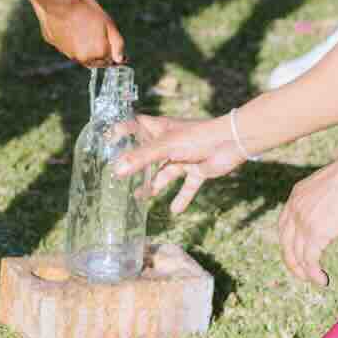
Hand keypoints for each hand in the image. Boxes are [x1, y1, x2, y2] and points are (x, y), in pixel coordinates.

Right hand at [38, 0, 124, 67]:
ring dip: (85, 47)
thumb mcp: (108, 24)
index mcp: (98, 53)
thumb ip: (117, 44)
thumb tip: (120, 59)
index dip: (111, 50)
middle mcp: (83, 58)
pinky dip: (72, 42)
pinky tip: (71, 27)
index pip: (109, 60)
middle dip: (99, 51)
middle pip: (95, 60)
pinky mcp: (58, 47)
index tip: (108, 39)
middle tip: (96, 32)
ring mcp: (69, 54)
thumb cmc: (86, 11)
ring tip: (83, 27)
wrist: (59, 3)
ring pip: (81, 54)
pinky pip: (69, 48)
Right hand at [114, 113, 244, 213]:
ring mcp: (183, 157)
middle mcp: (170, 142)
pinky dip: (182, 198)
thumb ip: (141, 158)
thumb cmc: (197, 136)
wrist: (231, 142)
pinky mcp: (197, 170)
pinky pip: (187, 187)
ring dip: (154, 185)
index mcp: (160, 129)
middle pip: (147, 154)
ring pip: (164, 173)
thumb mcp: (165, 146)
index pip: (135, 126)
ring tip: (140, 198)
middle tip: (119, 178)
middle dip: (135, 166)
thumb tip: (116, 171)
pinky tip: (174, 211)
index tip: (106, 141)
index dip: (122, 131)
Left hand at [277, 148, 337, 287]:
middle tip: (300, 271)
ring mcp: (303, 222)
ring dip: (304, 271)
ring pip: (296, 254)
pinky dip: (314, 273)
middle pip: (285, 241)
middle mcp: (294, 208)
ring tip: (314, 280)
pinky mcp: (315, 234)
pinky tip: (323, 280)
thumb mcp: (331, 185)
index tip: (297, 250)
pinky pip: (309, 260)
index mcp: (297, 195)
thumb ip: (325, 199)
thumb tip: (336, 207)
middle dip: (291, 259)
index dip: (289, 240)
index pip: (284, 223)